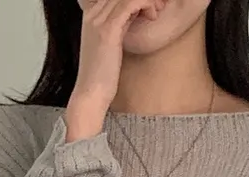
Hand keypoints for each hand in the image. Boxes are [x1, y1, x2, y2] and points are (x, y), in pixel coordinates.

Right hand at [65, 0, 166, 140]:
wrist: (91, 95)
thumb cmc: (102, 76)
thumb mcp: (110, 43)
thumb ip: (119, 25)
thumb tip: (134, 14)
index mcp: (91, 15)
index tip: (148, 6)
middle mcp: (92, 13)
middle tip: (157, 6)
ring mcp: (98, 20)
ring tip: (157, 10)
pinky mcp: (108, 30)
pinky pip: (131, 3)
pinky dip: (146, 4)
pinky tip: (153, 16)